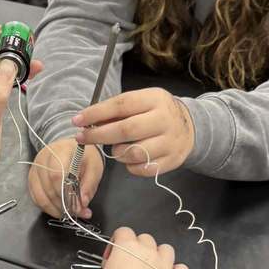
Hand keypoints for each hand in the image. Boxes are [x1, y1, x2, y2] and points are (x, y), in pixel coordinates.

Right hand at [28, 137, 103, 219]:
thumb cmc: (83, 157)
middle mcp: (43, 159)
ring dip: (55, 209)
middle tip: (77, 212)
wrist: (70, 148)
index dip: (66, 194)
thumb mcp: (94, 167)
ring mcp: (35, 169)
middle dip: (63, 205)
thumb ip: (89, 185)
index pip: (57, 175)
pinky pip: (36, 198)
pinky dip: (47, 207)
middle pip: (48, 188)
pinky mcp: (32, 179)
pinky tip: (59, 209)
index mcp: (60, 152)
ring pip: (40, 196)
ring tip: (69, 213)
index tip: (77, 206)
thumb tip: (83, 203)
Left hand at [73, 88, 194, 176]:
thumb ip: (116, 111)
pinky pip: (142, 169)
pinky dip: (130, 166)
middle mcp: (165, 119)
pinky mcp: (172, 161)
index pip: (121, 105)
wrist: (191, 128)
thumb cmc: (156, 113)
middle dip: (99, 135)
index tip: (77, 121)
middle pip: (125, 130)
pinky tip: (130, 158)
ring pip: (133, 153)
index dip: (96, 114)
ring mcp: (170, 142)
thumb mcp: (141, 103)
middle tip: (82, 139)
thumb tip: (87, 121)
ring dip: (117, 153)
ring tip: (117, 148)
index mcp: (155, 99)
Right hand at [87, 228, 188, 268]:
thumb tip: (116, 266)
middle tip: (128, 265)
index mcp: (127, 248)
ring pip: (166, 249)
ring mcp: (165, 268)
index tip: (112, 257)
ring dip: (157, 255)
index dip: (115, 243)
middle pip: (145, 238)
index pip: (123, 231)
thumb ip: (110, 265)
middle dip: (136, 248)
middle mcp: (149, 253)